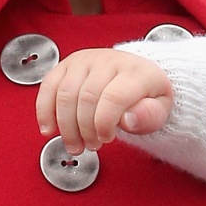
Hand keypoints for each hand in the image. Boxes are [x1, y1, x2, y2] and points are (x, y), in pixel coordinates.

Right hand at [36, 49, 172, 153]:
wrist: (137, 74)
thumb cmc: (147, 95)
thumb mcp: (160, 109)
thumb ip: (148, 116)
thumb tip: (127, 120)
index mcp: (135, 71)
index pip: (113, 96)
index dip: (104, 123)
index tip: (106, 139)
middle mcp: (108, 61)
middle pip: (86, 97)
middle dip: (84, 128)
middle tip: (90, 146)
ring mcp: (85, 60)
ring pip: (66, 93)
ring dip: (66, 125)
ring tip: (74, 144)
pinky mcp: (67, 64)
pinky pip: (49, 85)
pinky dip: (45, 110)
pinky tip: (48, 128)